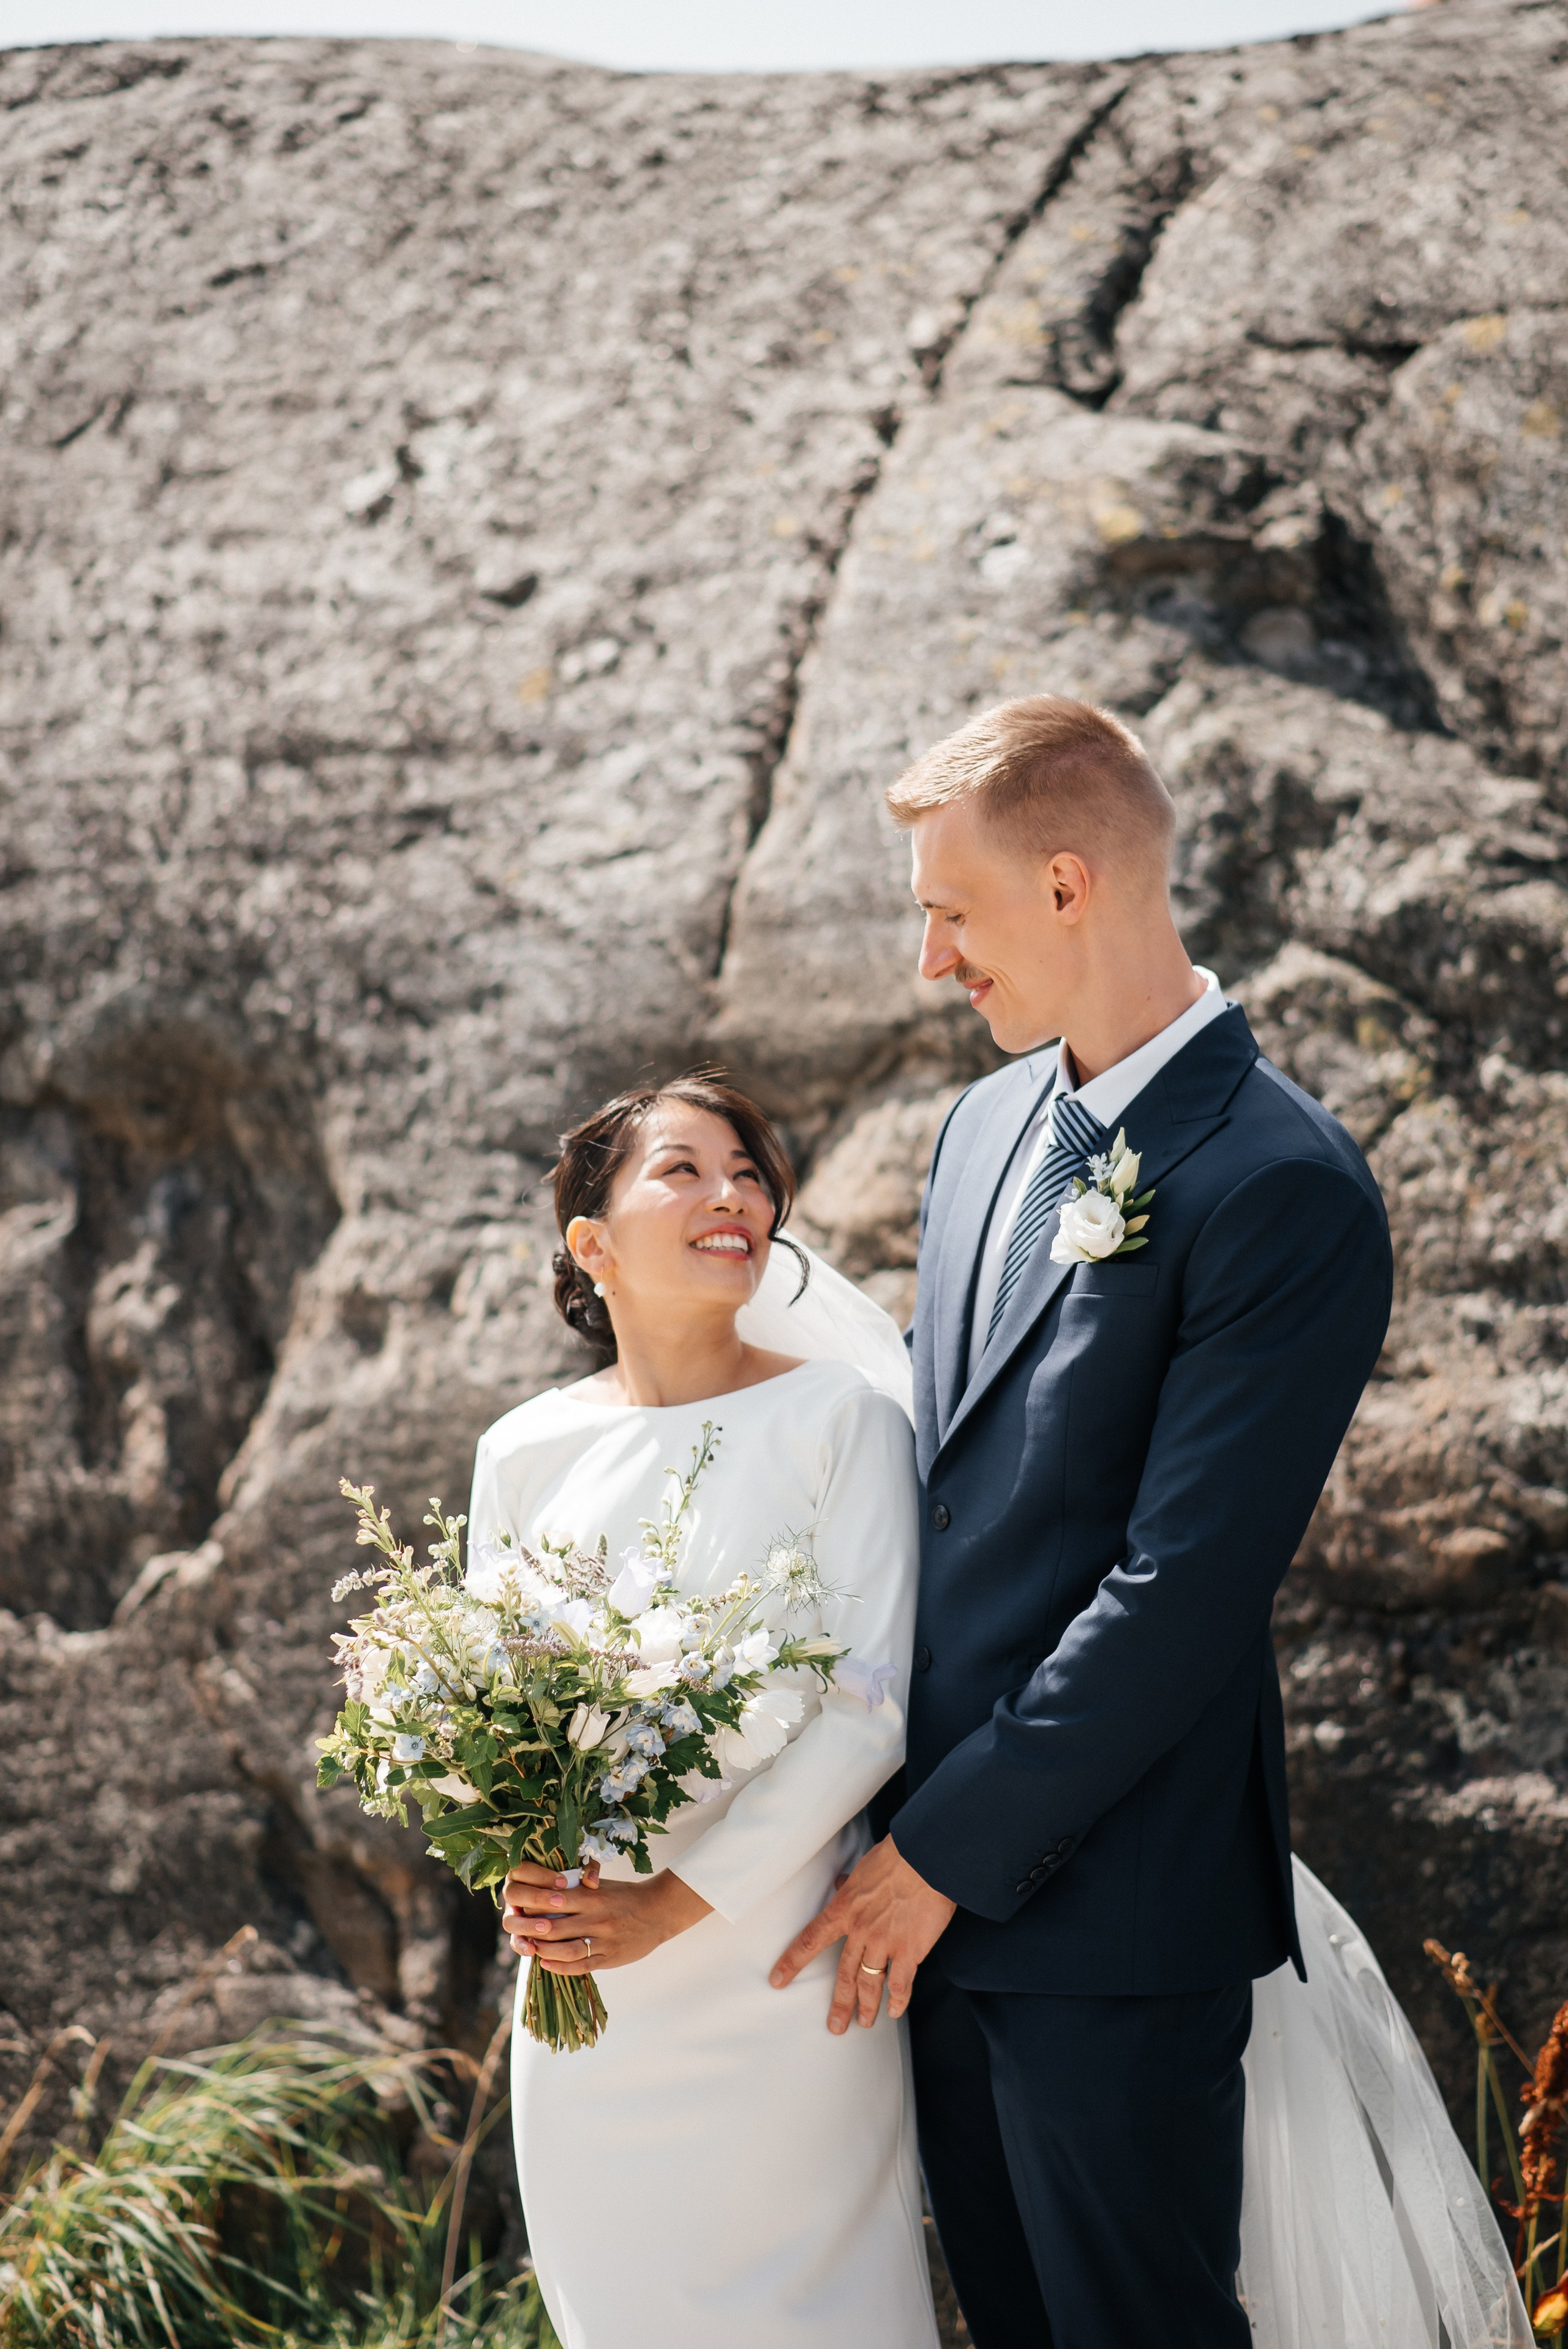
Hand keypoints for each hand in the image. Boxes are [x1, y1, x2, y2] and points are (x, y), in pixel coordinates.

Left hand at [501, 1859, 710, 1973]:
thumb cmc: (626, 1896)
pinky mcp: (610, 1957)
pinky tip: (547, 1964)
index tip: (520, 1909)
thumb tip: (546, 1892)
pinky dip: (560, 1967)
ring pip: (565, 1950)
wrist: (658, 1911)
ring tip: (532, 1949)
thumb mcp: (602, 1886)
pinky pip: (581, 1966)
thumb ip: (577, 1889)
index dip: (533, 1907)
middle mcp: (595, 1918)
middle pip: (554, 1928)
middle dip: (532, 1933)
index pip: (553, 1902)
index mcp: (591, 1897)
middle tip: (520, 1932)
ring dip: (544, 1952)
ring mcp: (603, 1940)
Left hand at [770, 1835, 955, 2031]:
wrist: (925, 1859)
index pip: (810, 1940)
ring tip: (865, 2023)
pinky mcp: (909, 1950)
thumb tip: (840, 1882)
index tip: (778, 1980)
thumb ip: (850, 1883)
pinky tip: (895, 2010)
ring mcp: (884, 1943)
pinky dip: (897, 2000)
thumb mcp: (863, 1868)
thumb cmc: (896, 1857)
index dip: (792, 1963)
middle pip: (844, 1974)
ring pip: (869, 1983)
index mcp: (844, 1909)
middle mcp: (860, 1930)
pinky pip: (900, 1983)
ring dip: (866, 2007)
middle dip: (839, 2004)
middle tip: (835, 2026)